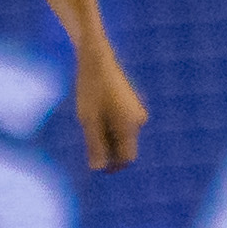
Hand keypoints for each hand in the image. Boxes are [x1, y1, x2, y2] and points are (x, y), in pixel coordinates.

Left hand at [74, 43, 147, 171]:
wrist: (97, 59)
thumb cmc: (91, 89)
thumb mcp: (88, 119)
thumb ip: (94, 144)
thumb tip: (98, 168)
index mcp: (130, 126)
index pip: (127, 157)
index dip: (113, 165)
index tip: (96, 164)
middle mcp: (138, 121)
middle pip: (126, 147)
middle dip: (109, 149)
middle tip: (88, 139)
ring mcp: (137, 112)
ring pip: (123, 135)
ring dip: (108, 137)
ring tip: (90, 122)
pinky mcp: (132, 105)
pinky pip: (123, 124)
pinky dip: (110, 126)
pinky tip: (97, 113)